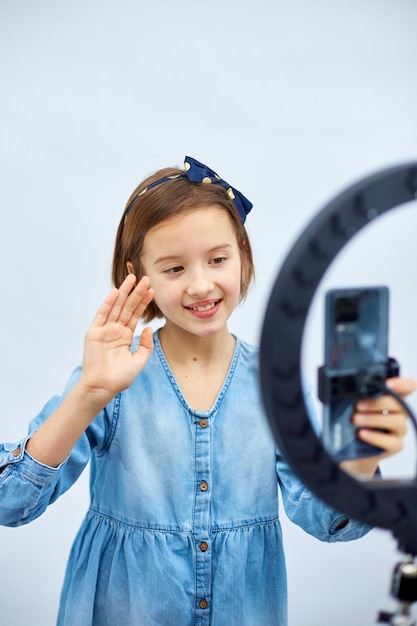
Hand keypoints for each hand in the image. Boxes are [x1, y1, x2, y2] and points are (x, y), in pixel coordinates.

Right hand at [79, 275, 154, 403]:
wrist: (103, 387)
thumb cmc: (120, 377)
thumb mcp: (139, 360)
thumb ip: (145, 344)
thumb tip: (149, 328)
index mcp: (125, 336)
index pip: (135, 315)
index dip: (143, 302)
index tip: (152, 290)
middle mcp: (115, 330)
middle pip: (127, 307)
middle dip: (136, 293)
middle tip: (146, 278)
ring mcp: (104, 330)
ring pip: (116, 307)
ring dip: (124, 292)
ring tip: (132, 279)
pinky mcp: (94, 333)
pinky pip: (102, 315)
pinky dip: (108, 303)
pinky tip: (116, 292)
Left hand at [341, 376, 416, 477]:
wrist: (351, 444)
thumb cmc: (355, 418)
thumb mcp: (354, 404)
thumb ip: (358, 395)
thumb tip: (350, 389)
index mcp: (393, 397)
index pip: (407, 387)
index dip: (401, 384)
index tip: (387, 384)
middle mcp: (399, 412)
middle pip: (400, 404)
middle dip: (377, 403)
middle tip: (357, 405)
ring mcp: (399, 429)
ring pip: (396, 421)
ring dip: (373, 419)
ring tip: (355, 419)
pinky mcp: (395, 445)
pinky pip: (391, 442)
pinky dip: (375, 437)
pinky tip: (362, 433)